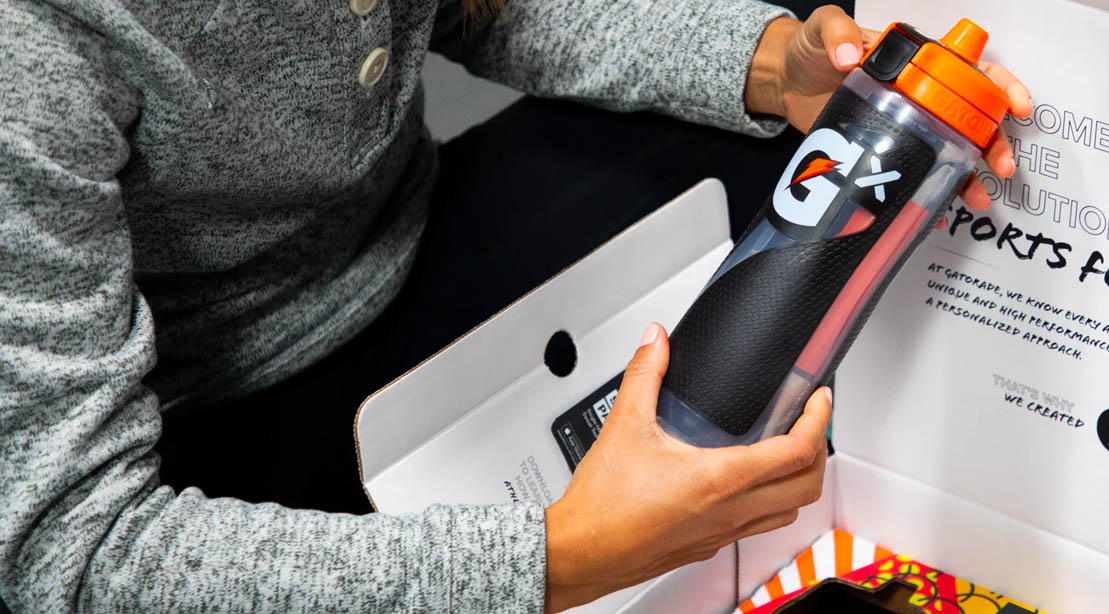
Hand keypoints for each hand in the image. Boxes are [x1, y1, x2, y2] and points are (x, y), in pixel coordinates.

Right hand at [543, 323, 831, 612]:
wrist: (581, 552)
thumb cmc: (602, 505)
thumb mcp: (624, 424)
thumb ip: (645, 373)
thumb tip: (656, 342)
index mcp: (718, 479)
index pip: (796, 451)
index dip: (818, 420)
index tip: (819, 401)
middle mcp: (729, 511)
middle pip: (807, 487)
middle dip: (819, 452)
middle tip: (812, 424)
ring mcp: (722, 533)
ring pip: (788, 513)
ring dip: (798, 481)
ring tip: (787, 452)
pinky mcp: (708, 546)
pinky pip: (756, 527)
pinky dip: (769, 503)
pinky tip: (745, 485)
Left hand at [743, 6, 1033, 210]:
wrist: (784, 83)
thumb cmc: (809, 51)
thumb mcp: (822, 30)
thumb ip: (838, 34)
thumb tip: (852, 55)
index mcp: (916, 62)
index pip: (970, 68)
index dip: (998, 86)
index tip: (1013, 107)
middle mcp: (918, 95)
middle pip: (971, 118)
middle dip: (993, 143)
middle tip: (1002, 166)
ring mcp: (903, 126)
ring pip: (949, 151)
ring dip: (968, 175)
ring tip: (976, 197)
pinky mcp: (883, 151)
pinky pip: (914, 173)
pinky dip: (927, 193)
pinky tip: (936, 210)